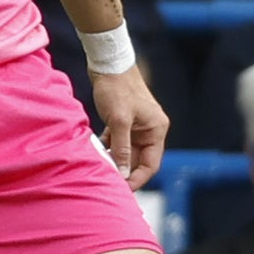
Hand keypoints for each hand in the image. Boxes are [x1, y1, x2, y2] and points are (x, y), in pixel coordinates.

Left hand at [92, 63, 168, 184]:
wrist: (108, 63)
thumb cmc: (117, 88)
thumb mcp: (119, 120)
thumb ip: (121, 148)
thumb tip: (122, 173)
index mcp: (156, 129)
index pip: (150, 164)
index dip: (137, 179)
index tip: (122, 191)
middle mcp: (150, 130)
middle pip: (138, 160)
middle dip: (124, 172)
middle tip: (108, 184)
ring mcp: (137, 126)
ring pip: (126, 152)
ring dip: (115, 161)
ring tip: (100, 171)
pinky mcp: (124, 122)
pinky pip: (118, 143)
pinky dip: (108, 149)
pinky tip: (97, 154)